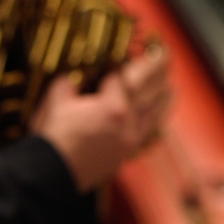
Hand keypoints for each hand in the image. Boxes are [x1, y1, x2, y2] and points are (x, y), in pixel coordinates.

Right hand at [30, 46, 170, 192]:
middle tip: (163, 53)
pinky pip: (150, 130)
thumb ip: (70, 82)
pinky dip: (157, 116)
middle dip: (157, 70)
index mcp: (112, 106)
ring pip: (156, 112)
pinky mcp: (127, 151)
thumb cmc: (53, 137)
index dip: (119, 61)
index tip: (119, 51)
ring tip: (170, 82)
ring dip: (164, 94)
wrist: (54, 172)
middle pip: (149, 90)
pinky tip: (158, 112)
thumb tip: (79, 74)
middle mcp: (129, 122)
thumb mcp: (56, 100)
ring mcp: (131, 138)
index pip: (122, 76)